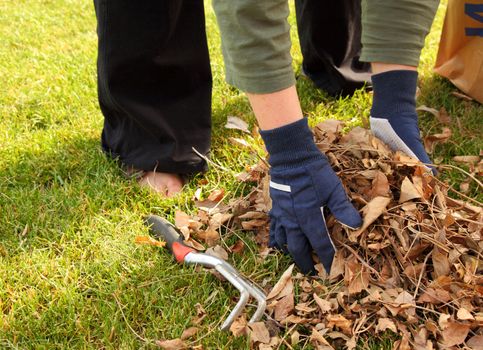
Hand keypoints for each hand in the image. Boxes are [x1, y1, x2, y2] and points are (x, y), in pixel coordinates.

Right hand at [268, 155, 360, 274]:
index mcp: (310, 218)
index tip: (330, 270)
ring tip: (296, 259)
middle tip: (311, 272)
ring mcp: (282, 216)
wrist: (292, 158)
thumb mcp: (334, 189)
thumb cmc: (315, 173)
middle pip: (298, 249)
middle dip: (305, 262)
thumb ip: (343, 209)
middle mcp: (294, 221)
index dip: (326, 258)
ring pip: (283, 241)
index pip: (319, 244)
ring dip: (290, 252)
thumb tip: (357, 226)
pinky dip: (276, 239)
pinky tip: (277, 243)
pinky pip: (273, 229)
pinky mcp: (275, 209)